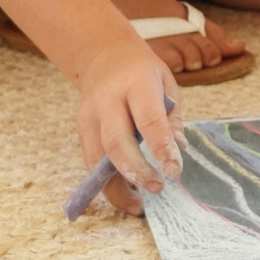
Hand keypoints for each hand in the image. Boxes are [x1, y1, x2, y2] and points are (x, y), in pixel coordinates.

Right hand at [74, 40, 184, 216]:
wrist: (104, 55)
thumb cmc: (143, 72)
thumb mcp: (167, 83)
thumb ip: (172, 117)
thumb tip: (179, 150)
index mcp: (136, 82)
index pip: (149, 120)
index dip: (161, 148)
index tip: (174, 171)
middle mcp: (108, 99)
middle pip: (116, 143)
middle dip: (137, 172)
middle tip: (158, 188)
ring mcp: (89, 115)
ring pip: (97, 157)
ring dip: (117, 185)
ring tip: (139, 204)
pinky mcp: (80, 128)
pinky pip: (90, 161)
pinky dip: (106, 182)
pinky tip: (124, 194)